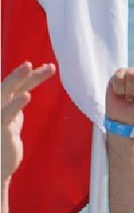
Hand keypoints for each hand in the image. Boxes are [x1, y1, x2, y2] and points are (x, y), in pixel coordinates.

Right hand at [1, 62, 54, 179]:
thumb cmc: (3, 146)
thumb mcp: (12, 123)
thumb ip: (16, 110)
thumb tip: (22, 95)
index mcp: (4, 104)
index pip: (19, 86)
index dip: (33, 76)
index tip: (49, 68)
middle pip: (13, 83)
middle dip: (28, 72)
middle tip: (50, 66)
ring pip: (7, 91)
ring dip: (18, 77)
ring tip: (30, 66)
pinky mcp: (1, 127)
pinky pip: (8, 113)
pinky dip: (17, 103)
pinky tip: (27, 95)